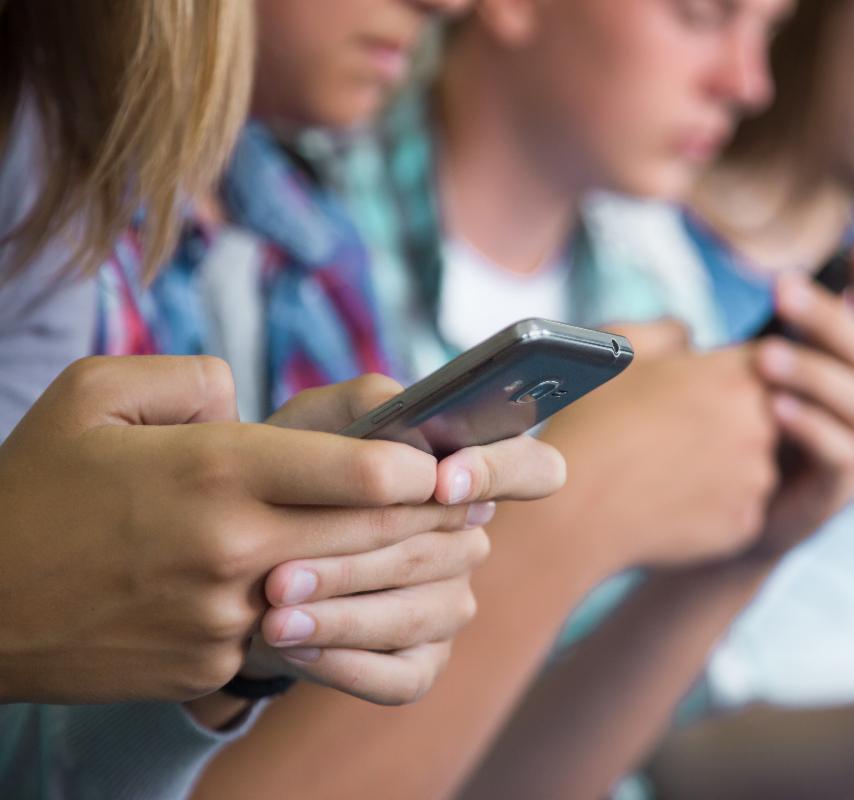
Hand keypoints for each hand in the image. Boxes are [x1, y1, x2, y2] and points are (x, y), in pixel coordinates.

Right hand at [0, 358, 563, 705]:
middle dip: (435, 521)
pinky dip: (320, 614)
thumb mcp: (94, 396)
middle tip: (474, 502)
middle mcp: (233, 549)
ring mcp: (225, 619)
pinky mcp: (211, 667)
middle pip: (375, 537)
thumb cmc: (32, 489)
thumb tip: (248, 401)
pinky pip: (291, 637)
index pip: (360, 474)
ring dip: (398, 572)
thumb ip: (190, 378)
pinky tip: (341, 595)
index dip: (420, 469)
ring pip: (347, 594)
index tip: (448, 461)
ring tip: (436, 549)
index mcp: (214, 471)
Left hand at [241, 374, 566, 704]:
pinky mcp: (421, 663)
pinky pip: (400, 677)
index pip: (535, 469)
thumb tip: (404, 412)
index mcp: (463, 476)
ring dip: (340, 618)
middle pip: (443, 553)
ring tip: (274, 615)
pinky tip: (292, 648)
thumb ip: (362, 403)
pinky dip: (343, 666)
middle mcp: (467, 542)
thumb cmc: (291, 476)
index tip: (442, 481)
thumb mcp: (314, 423)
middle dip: (359, 562)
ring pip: (416, 616)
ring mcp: (449, 605)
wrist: (241, 554)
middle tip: (284, 573)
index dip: (500, 473)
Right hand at [536, 325, 778, 571]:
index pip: (766, 363)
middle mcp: (760, 427)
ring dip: (723, 462)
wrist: (576, 506)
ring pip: (752, 463)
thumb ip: (670, 329)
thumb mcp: (621, 347)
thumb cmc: (594, 421)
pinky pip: (738, 507)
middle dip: (728, 418)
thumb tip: (688, 336)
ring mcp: (756, 480)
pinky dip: (712, 504)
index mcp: (737, 376)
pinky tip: (670, 499)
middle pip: (762, 414)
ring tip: (667, 466)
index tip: (698, 386)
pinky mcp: (745, 524)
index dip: (729, 372)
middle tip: (674, 430)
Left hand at [751, 239, 853, 555]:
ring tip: (765, 354)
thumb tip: (781, 284)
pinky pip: (837, 452)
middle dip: (827, 318)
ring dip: (813, 372)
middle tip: (781, 287)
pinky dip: (810, 426)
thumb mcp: (769, 382)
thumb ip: (785, 339)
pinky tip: (774, 408)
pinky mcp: (842, 489)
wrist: (743, 519)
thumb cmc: (756, 438)